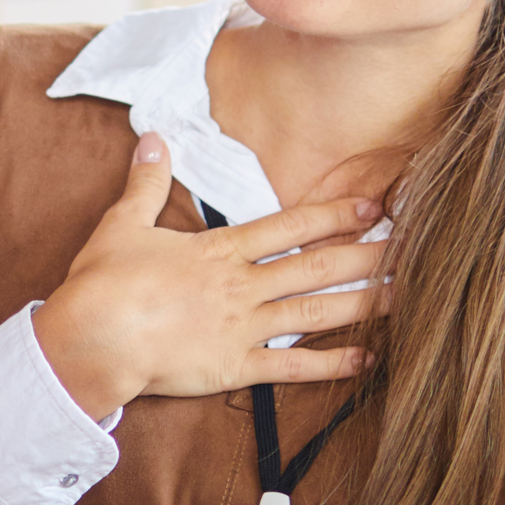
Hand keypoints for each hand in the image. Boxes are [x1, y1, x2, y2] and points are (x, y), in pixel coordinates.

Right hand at [29, 134, 384, 419]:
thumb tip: (153, 137)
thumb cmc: (103, 283)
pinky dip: (332, 366)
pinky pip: (292, 366)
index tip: (372, 208)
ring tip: (405, 297)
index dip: (334, 216)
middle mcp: (241, 286)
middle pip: (316, 266)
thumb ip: (147, 182)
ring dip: (363, 304)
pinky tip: (366, 361)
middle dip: (366, 256)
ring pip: (316, 312)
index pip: (289, 227)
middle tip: (412, 247)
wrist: (92, 339)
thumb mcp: (123, 223)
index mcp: (220, 251)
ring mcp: (243, 328)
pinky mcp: (235, 367)